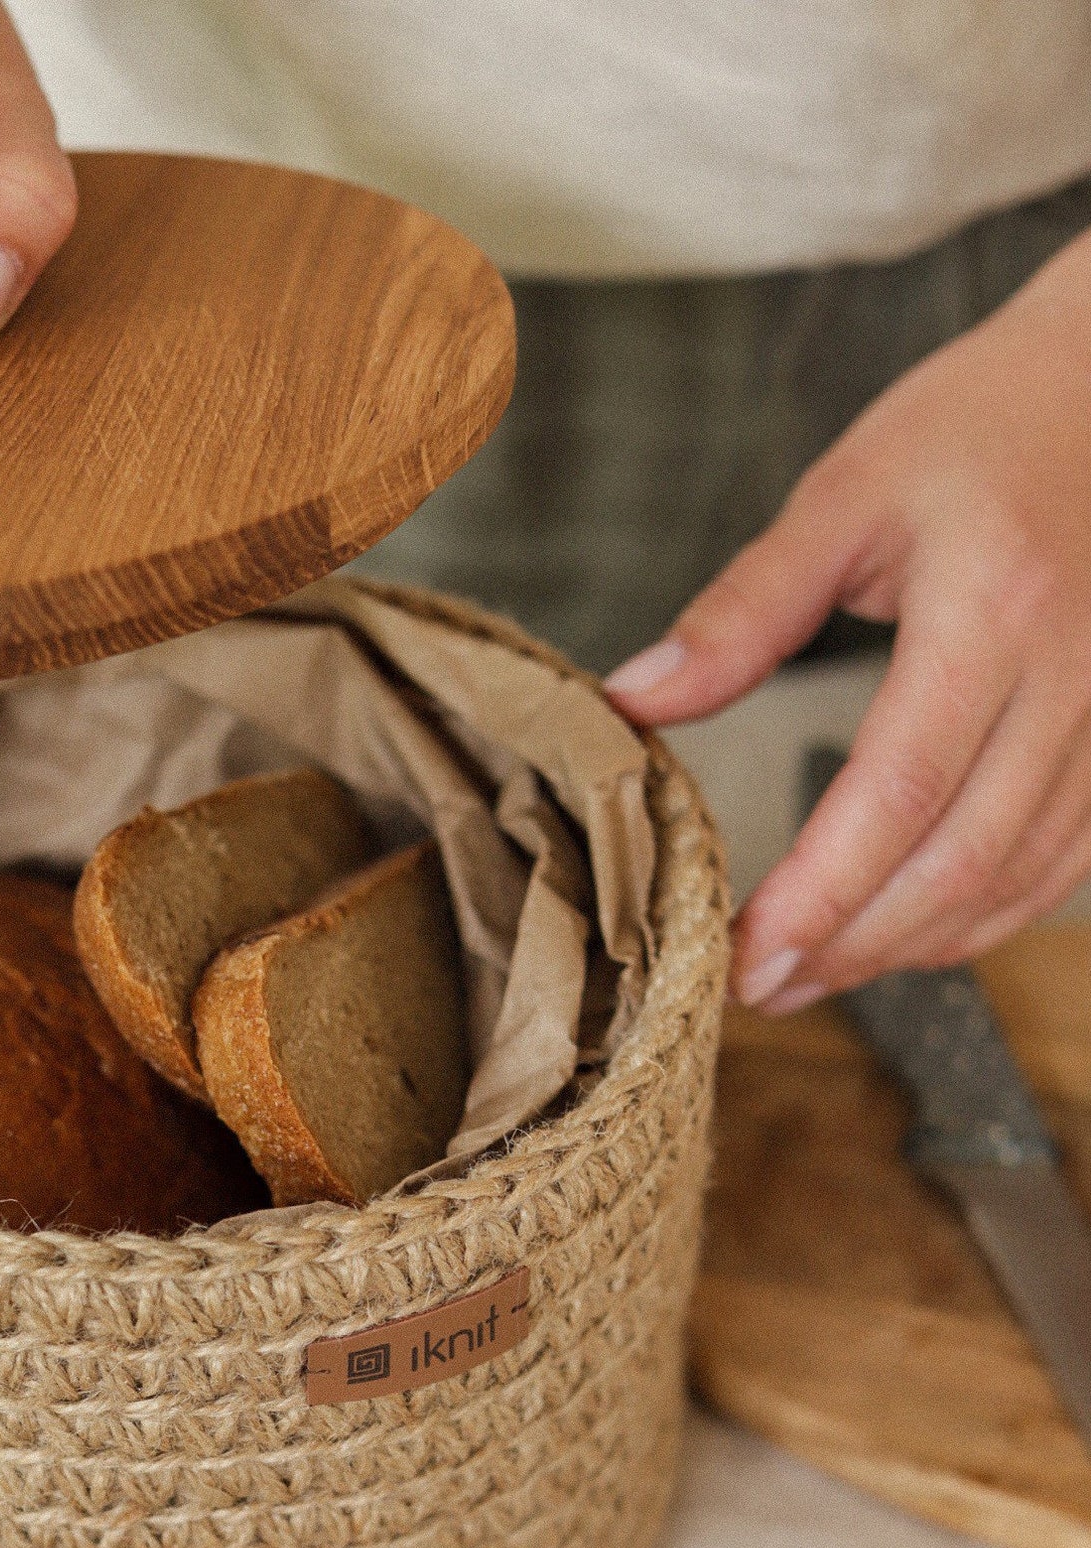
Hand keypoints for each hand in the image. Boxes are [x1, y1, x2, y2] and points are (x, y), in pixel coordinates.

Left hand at [604, 228, 1090, 1011]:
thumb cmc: (976, 424)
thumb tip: (635, 701)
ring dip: (916, 945)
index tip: (743, 956)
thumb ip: (740, 612)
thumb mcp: (846, 493)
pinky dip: (985, 913)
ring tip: (817, 975)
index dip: (820, 896)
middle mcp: (1074, 676)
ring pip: (1021, 878)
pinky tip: (911, 933)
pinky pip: (1066, 858)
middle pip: (963, 860)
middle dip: (856, 946)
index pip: (898, 795)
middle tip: (762, 987)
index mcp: (992, 613)